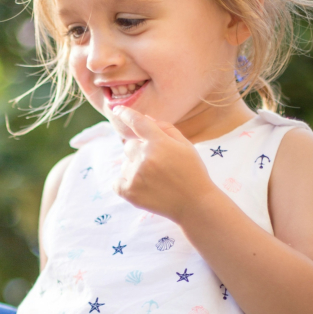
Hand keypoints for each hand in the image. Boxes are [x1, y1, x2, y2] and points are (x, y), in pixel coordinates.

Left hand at [111, 106, 217, 221]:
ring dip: (135, 168)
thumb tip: (144, 118)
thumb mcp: (186, 146)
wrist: (195, 205)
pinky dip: (126, 184)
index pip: (138, 122)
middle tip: (158, 164)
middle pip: (129, 146)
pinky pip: (117, 182)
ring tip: (155, 180)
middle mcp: (145, 157)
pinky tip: (143, 188)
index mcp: (160, 143)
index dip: (126, 114)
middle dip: (140, 151)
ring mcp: (135, 175)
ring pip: (125, 164)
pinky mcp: (129, 192)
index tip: (117, 109)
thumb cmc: (192, 172)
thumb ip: (165, 128)